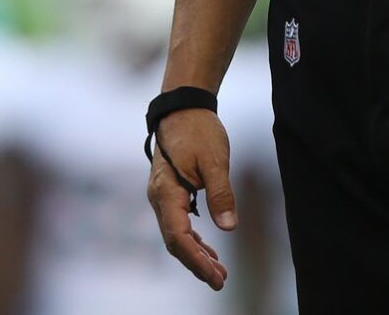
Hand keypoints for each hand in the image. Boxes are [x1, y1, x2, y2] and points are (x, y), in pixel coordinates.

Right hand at [145, 107, 236, 289]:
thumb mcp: (216, 160)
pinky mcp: (170, 193)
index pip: (178, 235)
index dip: (195, 259)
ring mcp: (162, 196)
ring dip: (196, 254)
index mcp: (167, 190)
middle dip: (196, 263)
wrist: (183, 107)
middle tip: (220, 280)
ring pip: (176, 235)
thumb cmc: (198, 129)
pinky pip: (178, 223)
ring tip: (218, 272)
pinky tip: (209, 251)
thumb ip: (221, 194)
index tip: (214, 274)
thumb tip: (229, 226)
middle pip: (175, 241)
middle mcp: (159, 197)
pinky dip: (193, 240)